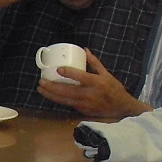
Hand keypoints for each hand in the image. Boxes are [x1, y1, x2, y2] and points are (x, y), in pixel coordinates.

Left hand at [36, 49, 150, 119]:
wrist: (120, 108)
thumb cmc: (113, 89)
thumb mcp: (106, 74)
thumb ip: (94, 62)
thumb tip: (84, 50)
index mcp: (96, 82)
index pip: (80, 77)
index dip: (69, 73)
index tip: (58, 69)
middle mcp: (89, 94)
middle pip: (67, 90)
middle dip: (52, 86)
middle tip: (41, 81)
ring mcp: (84, 104)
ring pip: (64, 100)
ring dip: (50, 95)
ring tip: (40, 89)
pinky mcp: (81, 110)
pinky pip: (67, 104)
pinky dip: (57, 99)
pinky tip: (49, 95)